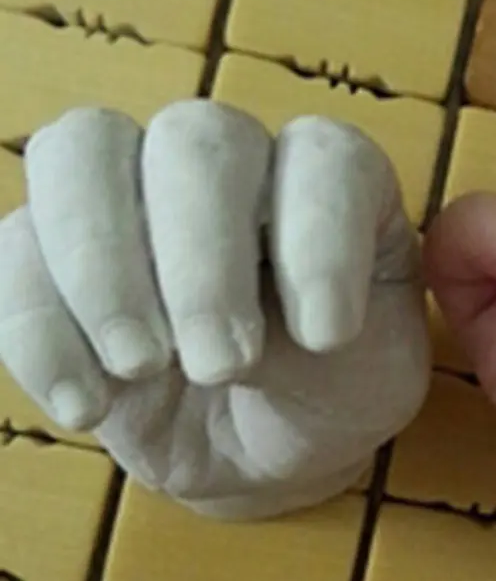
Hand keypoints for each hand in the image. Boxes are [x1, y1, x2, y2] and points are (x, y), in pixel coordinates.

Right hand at [0, 102, 429, 517]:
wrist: (263, 441)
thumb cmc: (334, 394)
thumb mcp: (375, 382)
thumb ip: (344, 346)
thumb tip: (272, 333)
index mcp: (331, 182)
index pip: (326, 159)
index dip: (321, 239)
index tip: (327, 338)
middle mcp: (235, 163)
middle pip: (195, 139)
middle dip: (203, 262)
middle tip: (223, 366)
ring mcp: (136, 193)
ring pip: (82, 151)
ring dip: (103, 265)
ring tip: (142, 369)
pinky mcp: (57, 251)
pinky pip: (13, 247)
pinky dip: (38, 328)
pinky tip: (88, 407)